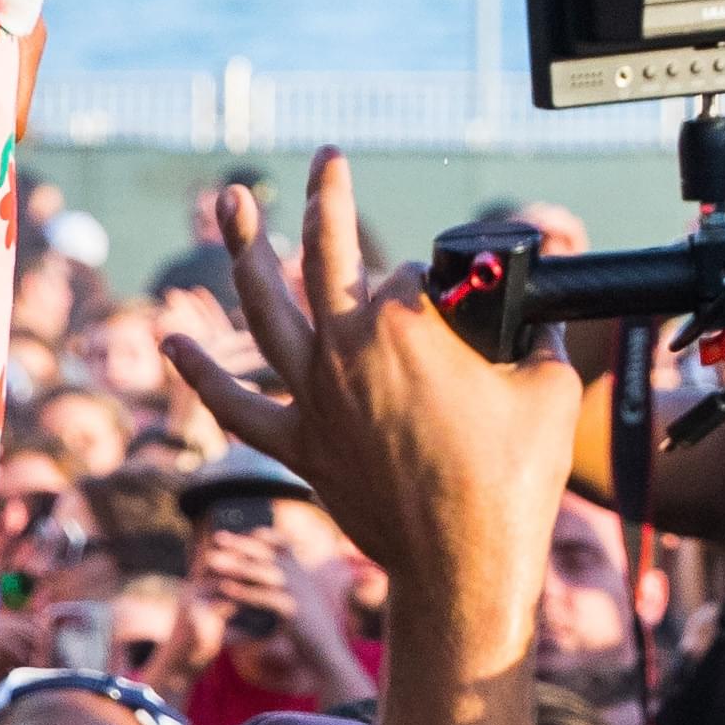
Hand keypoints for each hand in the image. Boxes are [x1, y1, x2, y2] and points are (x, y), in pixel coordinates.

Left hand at [163, 155, 579, 724]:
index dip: (454, 289)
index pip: (418, 276)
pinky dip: (203, 373)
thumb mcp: (549, 387)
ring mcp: (312, 397)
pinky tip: (176, 342)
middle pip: (326, 255)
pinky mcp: (297, 445)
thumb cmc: (512, 477)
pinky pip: (236, 405)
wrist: (466, 565)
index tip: (480, 317)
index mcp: (402, 324)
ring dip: (245, 250)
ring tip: (230, 203)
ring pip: (265, 309)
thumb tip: (541, 320)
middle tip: (324, 159)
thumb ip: (539, 339)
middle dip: (325, 199)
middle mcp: (344, 349)